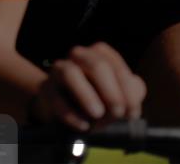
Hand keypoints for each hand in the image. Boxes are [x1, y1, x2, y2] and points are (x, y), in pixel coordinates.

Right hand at [30, 42, 146, 130]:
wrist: (64, 106)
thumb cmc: (96, 96)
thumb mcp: (118, 93)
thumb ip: (131, 93)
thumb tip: (133, 102)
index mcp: (100, 53)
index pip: (116, 65)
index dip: (127, 89)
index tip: (133, 112)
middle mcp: (79, 56)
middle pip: (96, 65)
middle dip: (110, 90)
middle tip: (118, 112)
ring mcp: (60, 70)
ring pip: (70, 73)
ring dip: (86, 95)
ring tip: (98, 114)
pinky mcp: (46, 90)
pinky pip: (57, 99)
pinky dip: (71, 114)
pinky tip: (83, 126)